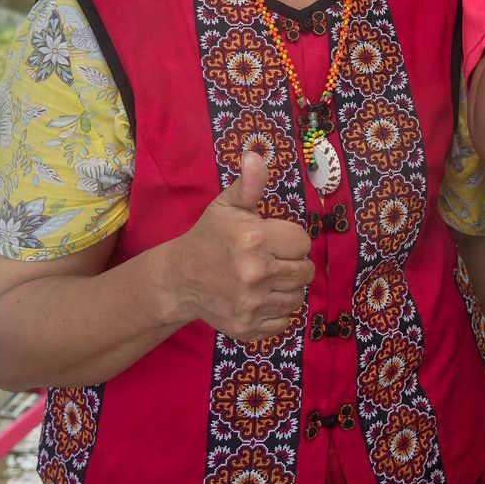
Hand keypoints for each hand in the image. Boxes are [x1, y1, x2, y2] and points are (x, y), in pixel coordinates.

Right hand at [164, 151, 312, 341]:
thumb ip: (249, 184)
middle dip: (293, 264)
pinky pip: (284, 321)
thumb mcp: (227, 206)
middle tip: (272, 260)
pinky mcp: (248, 328)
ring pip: (297, 298)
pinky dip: (276, 311)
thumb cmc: (209, 238)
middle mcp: (255, 274)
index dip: (291, 240)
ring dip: (286, 288)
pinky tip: (260, 298)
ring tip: (266, 278)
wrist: (179, 280)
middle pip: (305, 272)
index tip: (273, 240)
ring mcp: (251, 304)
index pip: (302, 242)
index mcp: (254, 240)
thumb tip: (255, 155)